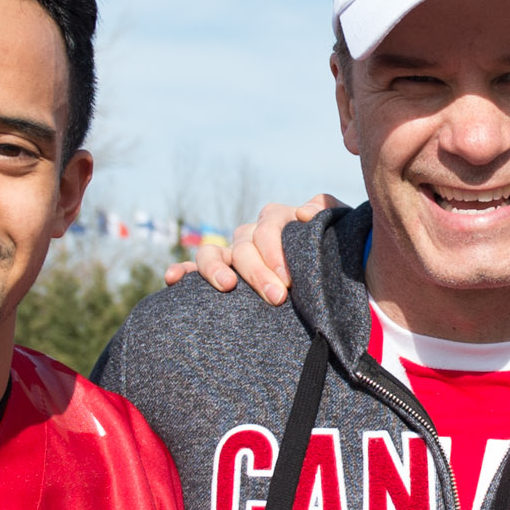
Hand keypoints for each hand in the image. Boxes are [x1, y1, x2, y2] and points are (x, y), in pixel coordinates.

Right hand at [160, 193, 342, 304]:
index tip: (289, 280)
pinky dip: (181, 272)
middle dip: (258, 271)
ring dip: (216, 268)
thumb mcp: (337, 232)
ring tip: (227, 286)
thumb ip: (327, 212)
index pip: (270, 226)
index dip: (276, 251)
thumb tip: (303, 212)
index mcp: (278, 221)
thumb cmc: (333, 257)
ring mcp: (233, 255)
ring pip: (213, 252)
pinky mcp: (218, 274)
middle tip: (277, 298)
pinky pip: (192, 269)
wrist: (330, 282)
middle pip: (244, 244)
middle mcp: (252, 236)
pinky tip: (172, 279)